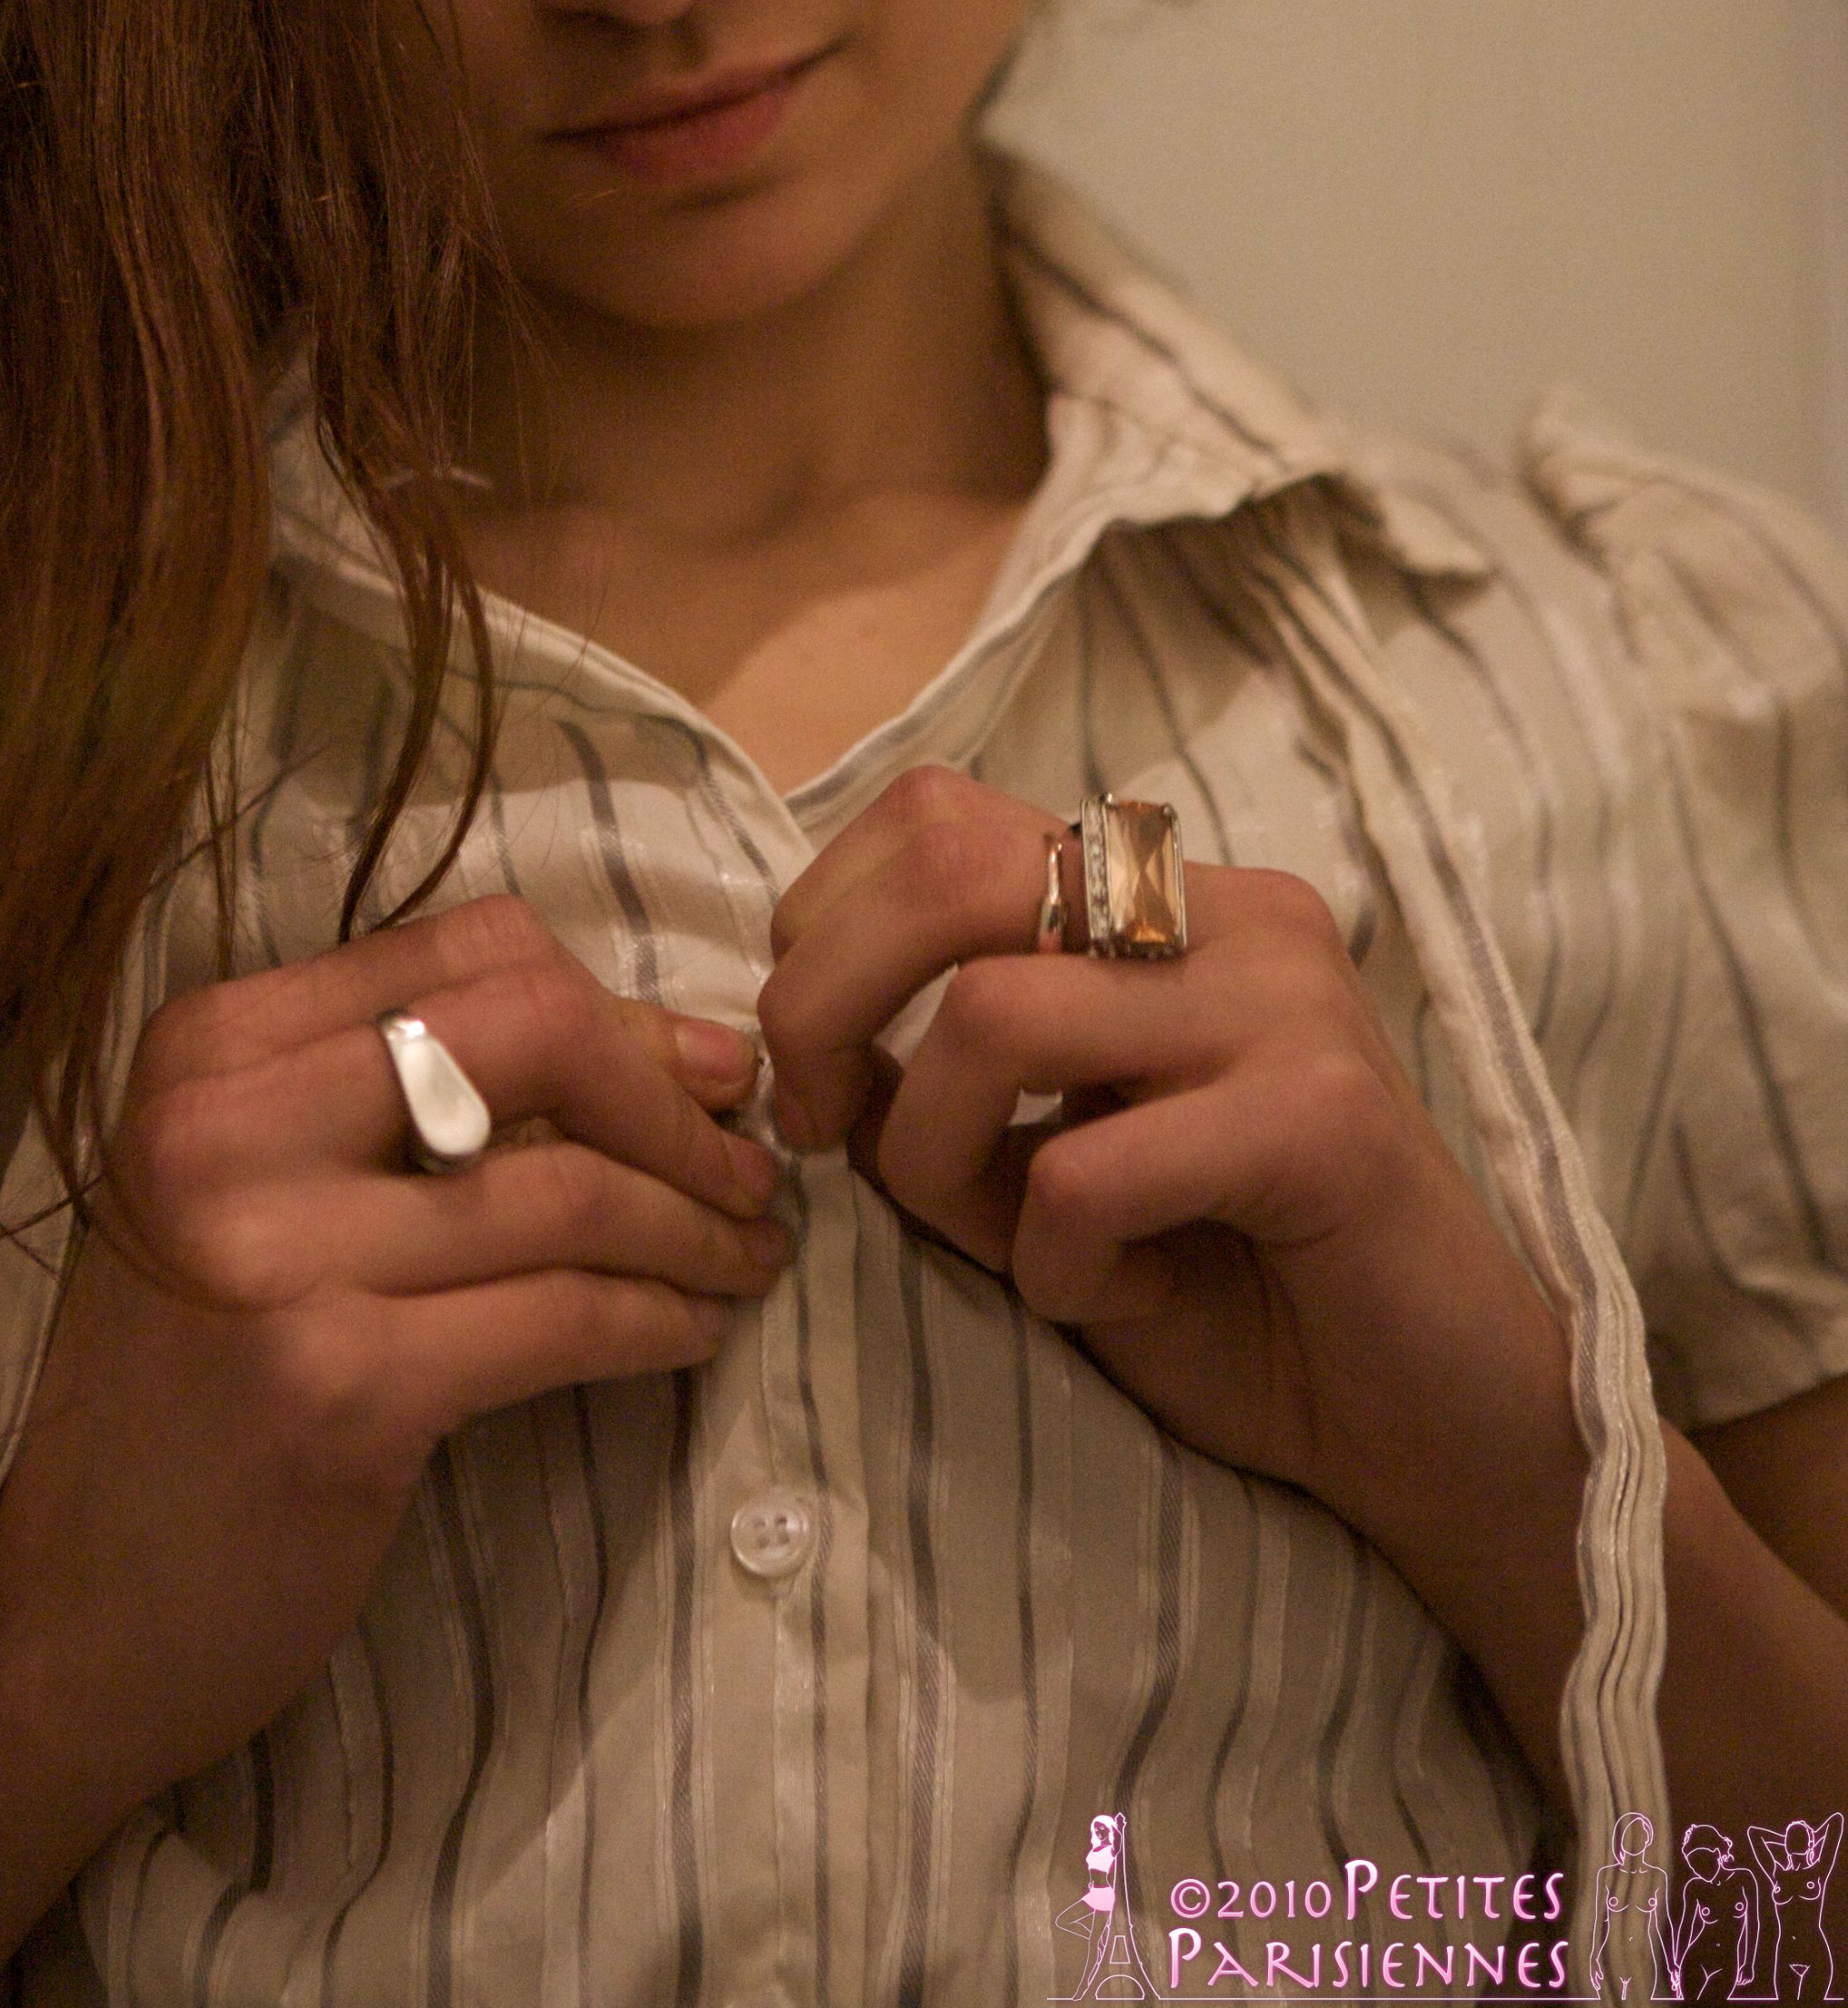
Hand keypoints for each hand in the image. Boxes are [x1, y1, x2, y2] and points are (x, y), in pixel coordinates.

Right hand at [0, 895, 787, 1932]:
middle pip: (530, 1028)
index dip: (615, 1004)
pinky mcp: (341, 1389)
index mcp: (209, 1046)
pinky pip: (562, 1318)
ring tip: (750, 1257)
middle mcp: (226, 1123)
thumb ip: (408, 1098)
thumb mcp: (257, 1194)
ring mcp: (277, 1257)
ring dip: (696, 1222)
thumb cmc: (191, 1390)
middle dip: (672, 1094)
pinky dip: (659, 1319)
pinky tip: (695, 1332)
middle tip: (752, 1163)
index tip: (701, 1070)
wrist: (70, 1619)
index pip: (467, 951)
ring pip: (566, 1187)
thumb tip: (669, 1046)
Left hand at [758, 766, 1590, 1772]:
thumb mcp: (1048, 1164)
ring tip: (1011, 1243)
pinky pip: (1089, 1167)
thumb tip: (805, 1034)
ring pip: (993, 1012)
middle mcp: (1228, 911)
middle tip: (828, 1132)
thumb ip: (947, 1080)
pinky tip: (1106, 1295)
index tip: (817, 1076)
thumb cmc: (1237, 1295)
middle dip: (828, 1002)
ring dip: (938, 1155)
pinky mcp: (1323, 1117)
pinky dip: (1053, 1259)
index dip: (827, 929)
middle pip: (946, 867)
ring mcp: (1285, 1001)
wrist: (1439, 1427)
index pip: (936, 816)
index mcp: (1163, 897)